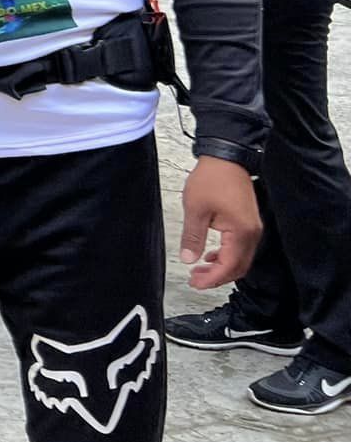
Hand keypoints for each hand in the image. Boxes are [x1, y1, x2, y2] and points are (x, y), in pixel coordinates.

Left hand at [179, 155, 261, 288]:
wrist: (226, 158)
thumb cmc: (212, 179)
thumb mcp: (195, 209)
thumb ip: (192, 237)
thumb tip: (189, 259)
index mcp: (241, 232)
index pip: (229, 266)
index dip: (212, 279)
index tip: (195, 283)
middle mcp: (252, 233)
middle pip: (238, 267)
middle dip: (217, 277)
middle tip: (196, 280)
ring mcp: (252, 228)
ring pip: (240, 258)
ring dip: (221, 267)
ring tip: (199, 270)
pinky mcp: (248, 222)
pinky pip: (240, 247)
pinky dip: (226, 255)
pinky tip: (210, 255)